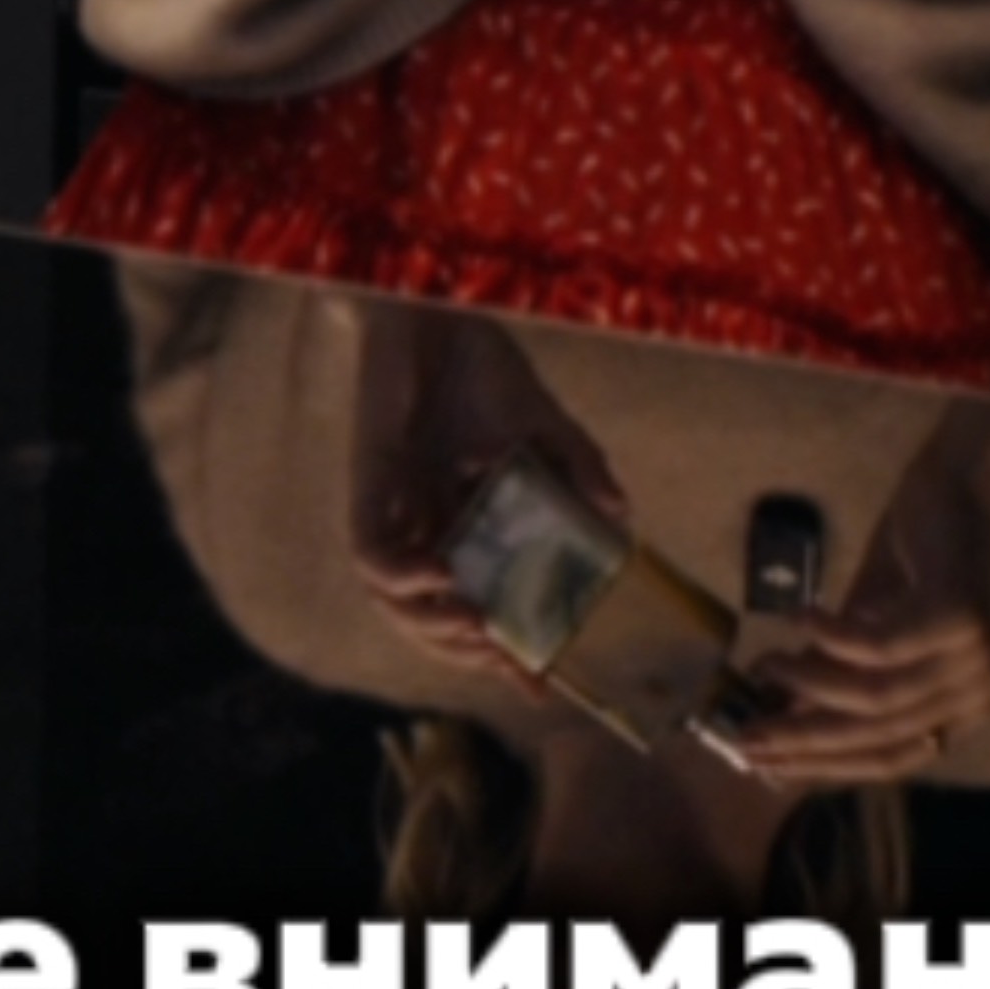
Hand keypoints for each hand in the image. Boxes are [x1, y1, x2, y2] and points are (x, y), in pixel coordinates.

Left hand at [354, 306, 629, 682]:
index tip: (539, 685)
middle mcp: (420, 527)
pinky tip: (445, 575)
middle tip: (511, 661)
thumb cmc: (480, 365)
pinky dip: (404, 578)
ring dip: (433, 628)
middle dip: (466, 652)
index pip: (472, 608)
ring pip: (391, 602)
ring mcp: (391, 508)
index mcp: (458, 525)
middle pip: (425, 620)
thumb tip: (620, 516)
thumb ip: (578, 469)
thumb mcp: (544, 427)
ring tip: (481, 627)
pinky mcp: (369, 483)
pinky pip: (370, 554)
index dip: (500, 655)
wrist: (435, 303)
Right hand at [718, 590, 989, 787]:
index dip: (821, 765)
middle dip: (804, 739)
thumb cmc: (908, 565)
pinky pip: (882, 646)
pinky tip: (796, 619)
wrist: (955, 488)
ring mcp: (974, 660)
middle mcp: (975, 697)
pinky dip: (832, 638)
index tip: (761, 764)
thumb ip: (832, 679)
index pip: (885, 758)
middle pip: (878, 735)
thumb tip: (773, 719)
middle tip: (746, 735)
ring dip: (808, 684)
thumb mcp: (862, 632)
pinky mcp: (959, 618)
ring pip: (877, 697)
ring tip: (762, 663)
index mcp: (957, 712)